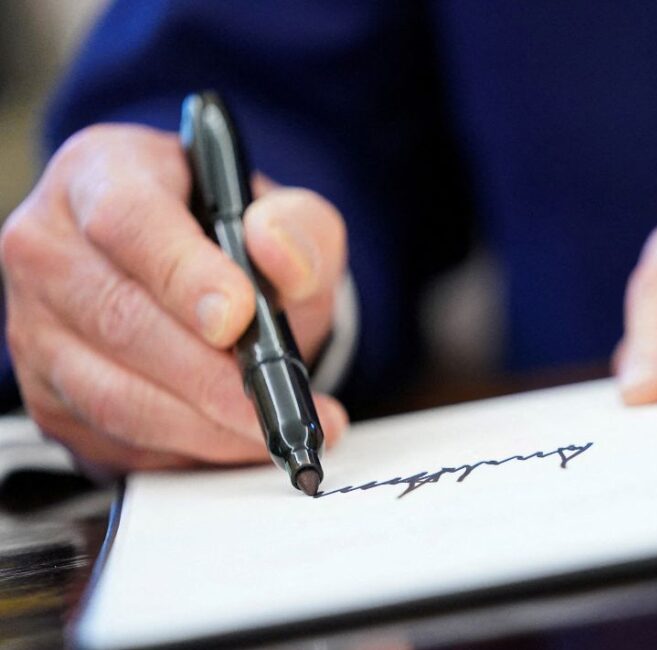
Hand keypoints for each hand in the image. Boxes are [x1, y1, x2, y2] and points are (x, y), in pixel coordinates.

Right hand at [0, 124, 349, 474]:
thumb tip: (279, 252)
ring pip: (112, 392)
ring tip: (273, 429)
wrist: (199, 278)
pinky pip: (113, 438)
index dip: (183, 274)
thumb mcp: (284, 216)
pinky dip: (183, 450)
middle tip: (281, 399)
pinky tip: (233, 442)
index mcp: (101, 175)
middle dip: (211, 374)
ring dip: (203, 424)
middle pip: (119, 319)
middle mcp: (49, 245)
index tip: (239, 317)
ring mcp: (36, 325)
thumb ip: (299, 226)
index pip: (128, 222)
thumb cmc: (233, 239)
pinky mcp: (46, 393)